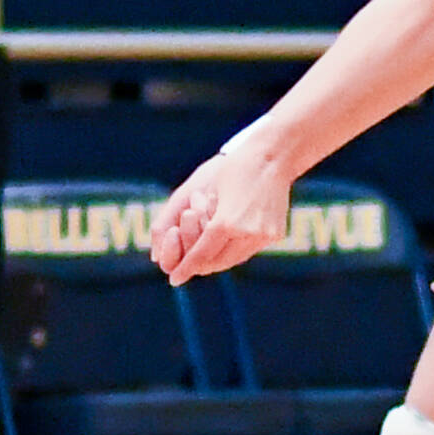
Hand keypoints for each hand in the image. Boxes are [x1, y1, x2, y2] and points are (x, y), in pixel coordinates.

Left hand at [152, 140, 291, 282]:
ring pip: (235, 260)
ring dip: (218, 259)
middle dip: (201, 265)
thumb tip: (158, 255)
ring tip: (206, 255)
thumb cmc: (233, 167)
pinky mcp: (275, 235)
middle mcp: (247, 233)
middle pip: (218, 262)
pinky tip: (227, 243)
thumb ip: (176, 219)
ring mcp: (264, 236)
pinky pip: (249, 250)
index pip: (201, 255)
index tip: (174, 279)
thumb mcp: (199, 187)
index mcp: (226, 221)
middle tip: (189, 266)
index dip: (186, 268)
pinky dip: (235, 250)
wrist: (275, 156)